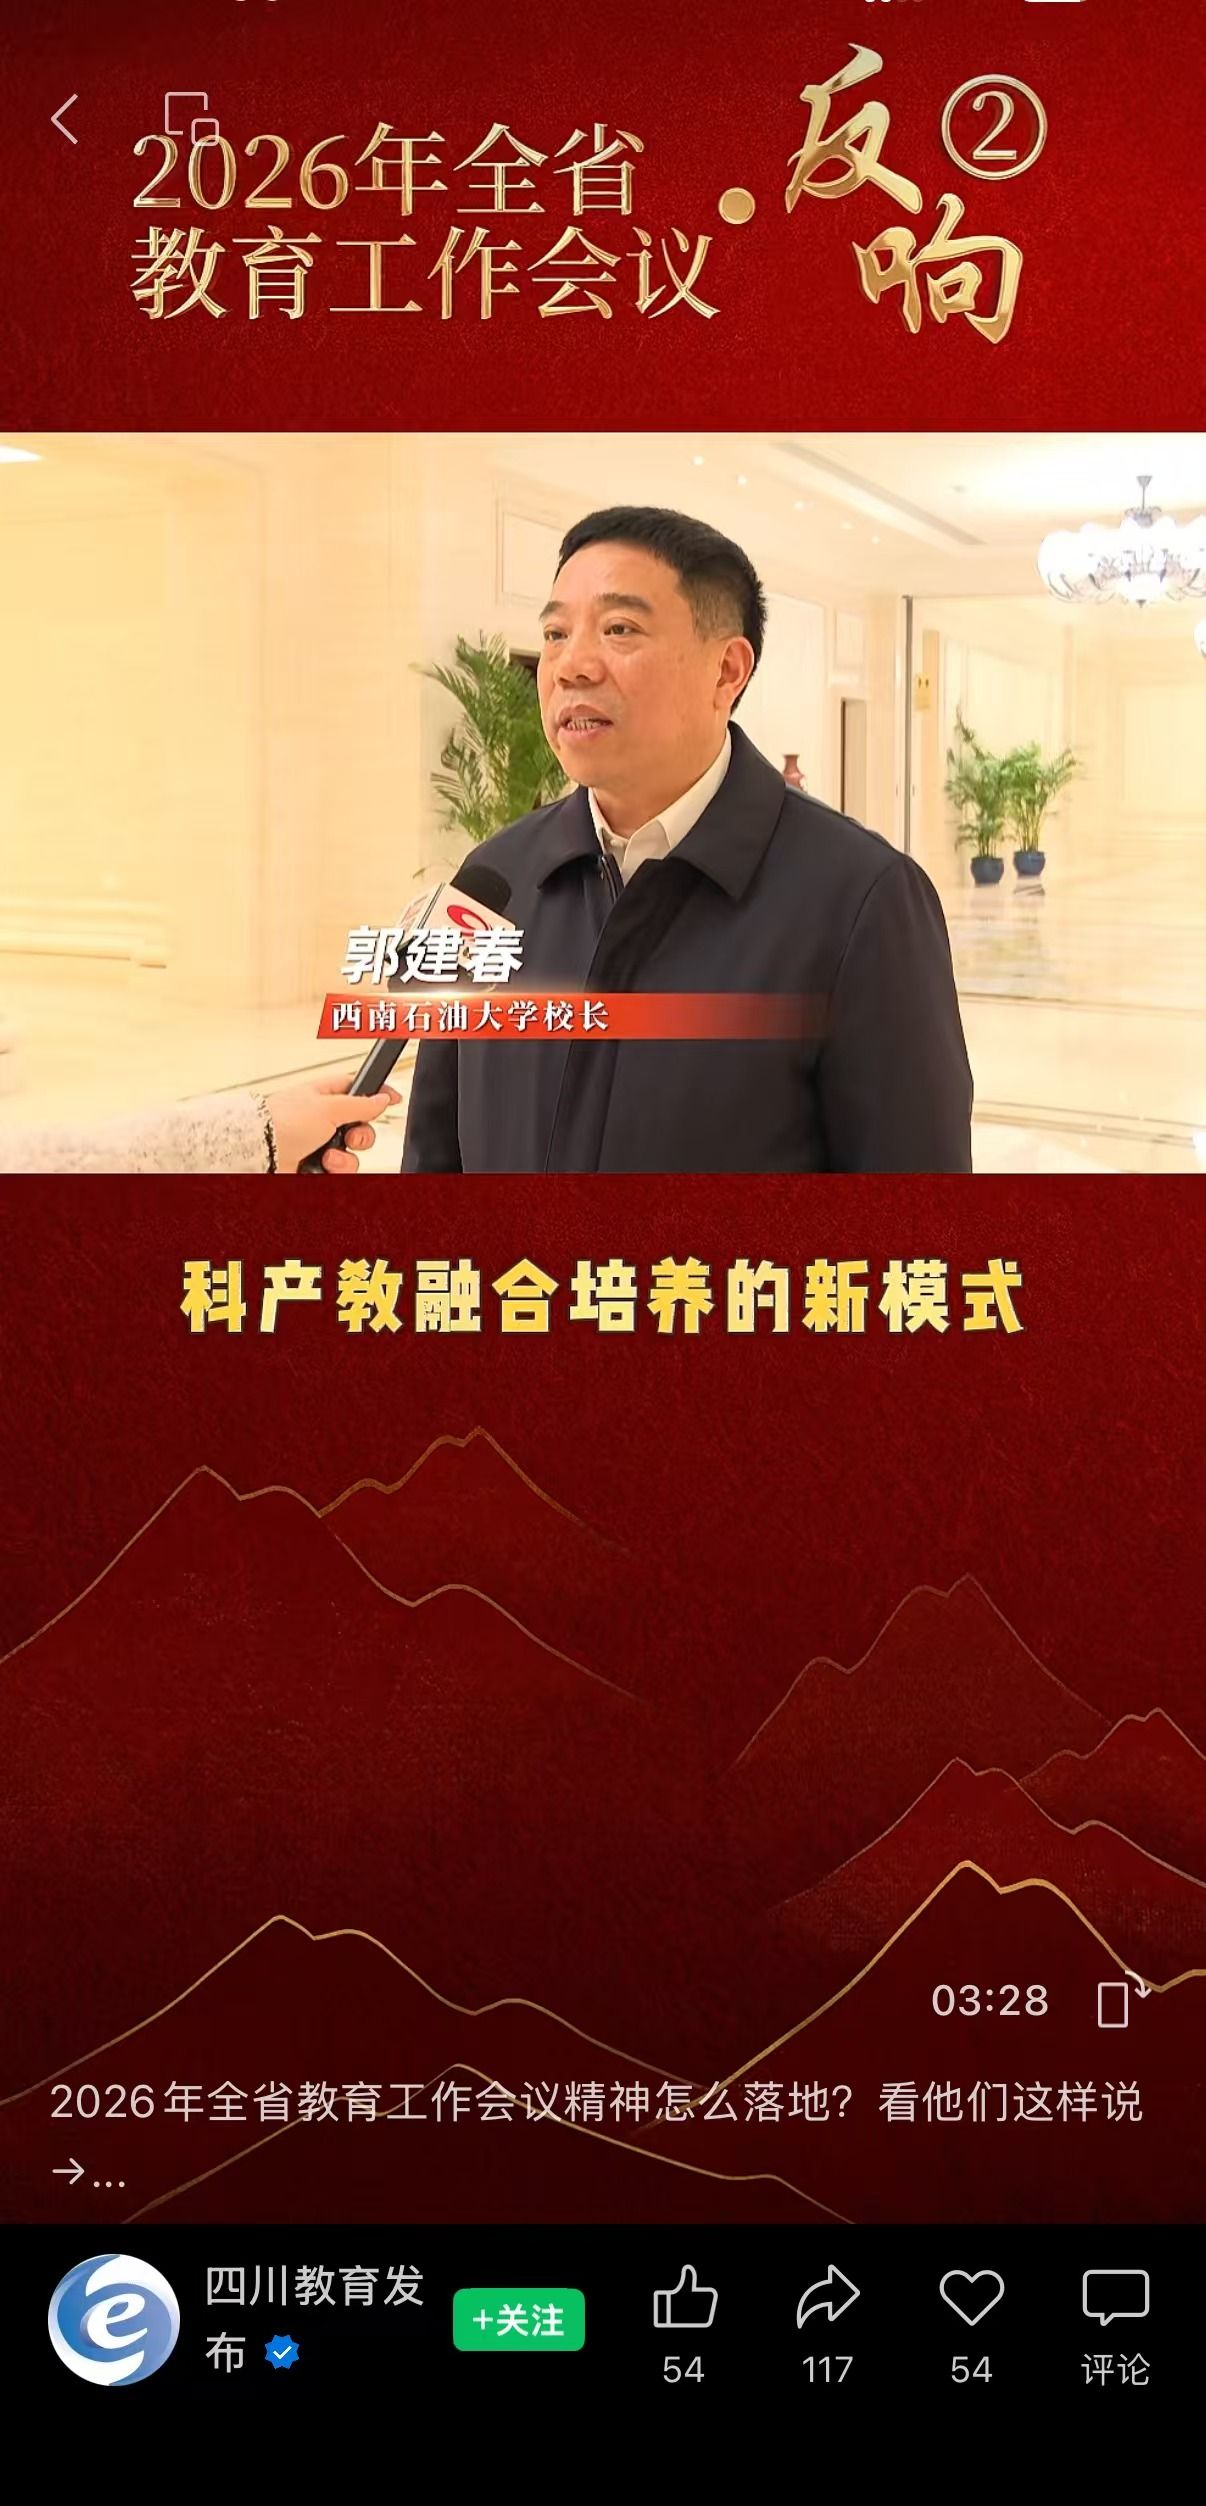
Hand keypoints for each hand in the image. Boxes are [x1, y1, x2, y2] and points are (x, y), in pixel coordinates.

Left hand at [265, 1072, 401, 1172]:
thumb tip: (383, 1097)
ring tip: (327, 1158)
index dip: (377, 1093)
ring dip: (344, 1159)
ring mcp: (317, 1144)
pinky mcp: (312, 1166)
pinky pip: (337, 1173)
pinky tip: (319, 1168)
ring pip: (351, 1155)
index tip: (394, 1099)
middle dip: (361, 1136)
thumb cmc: (283, 1121)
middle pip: (360, 1127)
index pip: (358, 1089)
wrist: (259, 1152)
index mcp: (325, 1095)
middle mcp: (322, 1119)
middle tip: (350, 1137)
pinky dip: (333, 1173)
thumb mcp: (329, 1107)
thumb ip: (361, 1104)